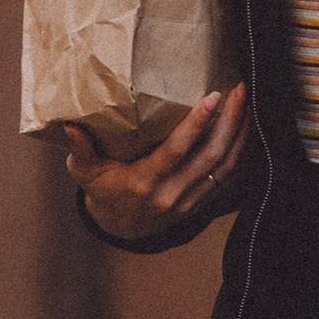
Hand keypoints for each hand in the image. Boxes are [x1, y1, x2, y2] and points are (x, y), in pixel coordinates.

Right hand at [65, 86, 249, 243]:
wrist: (119, 228)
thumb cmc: (102, 190)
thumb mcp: (84, 172)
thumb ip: (79, 149)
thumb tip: (69, 124)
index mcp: (144, 183)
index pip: (177, 151)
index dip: (197, 124)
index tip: (212, 97)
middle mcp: (171, 194)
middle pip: (211, 156)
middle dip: (229, 121)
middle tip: (238, 90)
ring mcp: (189, 201)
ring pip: (226, 167)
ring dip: (240, 134)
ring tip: (247, 103)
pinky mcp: (200, 203)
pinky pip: (230, 180)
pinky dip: (243, 155)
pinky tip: (249, 131)